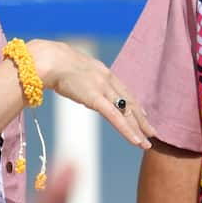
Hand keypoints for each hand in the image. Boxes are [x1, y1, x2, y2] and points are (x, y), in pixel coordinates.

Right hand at [27, 39, 155, 149]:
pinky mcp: (97, 99)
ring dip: (138, 128)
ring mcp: (103, 89)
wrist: (49, 59)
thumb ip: (81, 79)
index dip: (133, 104)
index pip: (123, 91)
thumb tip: (80, 86)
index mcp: (102, 72)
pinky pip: (116, 118)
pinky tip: (136, 141)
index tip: (142, 114)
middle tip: (152, 132)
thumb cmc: (53, 63)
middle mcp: (107, 79)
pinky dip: (127, 130)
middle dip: (141, 118)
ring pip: (126, 112)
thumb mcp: (72, 70)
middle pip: (129, 102)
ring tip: (147, 143)